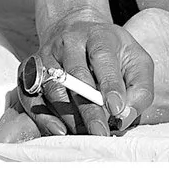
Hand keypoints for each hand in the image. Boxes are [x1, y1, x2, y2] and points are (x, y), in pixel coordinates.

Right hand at [16, 7, 154, 137]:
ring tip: (85, 134)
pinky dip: (44, 117)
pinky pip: (31, 97)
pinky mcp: (29, 71)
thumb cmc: (113, 54)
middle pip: (76, 77)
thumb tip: (124, 116)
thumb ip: (139, 88)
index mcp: (98, 35)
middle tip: (101, 132)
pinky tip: (60, 130)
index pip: (102, 57)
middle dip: (89, 109)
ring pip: (53, 89)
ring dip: (69, 116)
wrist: (78, 34)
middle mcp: (68, 42)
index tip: (117, 108)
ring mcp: (46, 56)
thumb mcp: (136, 62)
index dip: (110, 84)